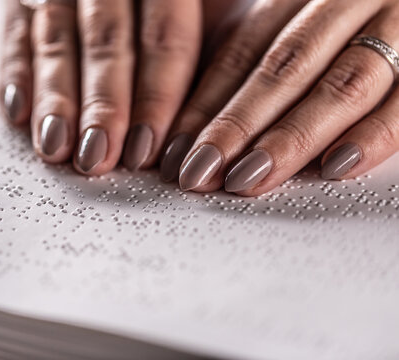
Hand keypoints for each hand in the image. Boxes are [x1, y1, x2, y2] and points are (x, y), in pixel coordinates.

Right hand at [0, 0, 205, 174]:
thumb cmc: (155, 3)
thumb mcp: (199, 5)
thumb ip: (191, 45)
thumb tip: (199, 127)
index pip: (165, 37)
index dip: (157, 97)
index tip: (148, 148)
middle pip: (107, 43)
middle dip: (103, 106)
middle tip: (97, 156)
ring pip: (57, 41)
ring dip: (56, 99)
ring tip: (56, 148)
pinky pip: (15, 32)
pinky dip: (15, 73)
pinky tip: (18, 113)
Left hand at [170, 0, 398, 195]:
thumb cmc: (342, 26)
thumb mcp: (293, 27)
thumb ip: (252, 61)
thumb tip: (193, 123)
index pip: (242, 53)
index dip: (205, 105)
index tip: (176, 151)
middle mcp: (347, 5)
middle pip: (284, 70)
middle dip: (236, 127)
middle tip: (200, 173)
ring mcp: (397, 27)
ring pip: (340, 86)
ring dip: (291, 139)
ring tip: (250, 178)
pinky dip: (373, 135)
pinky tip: (334, 167)